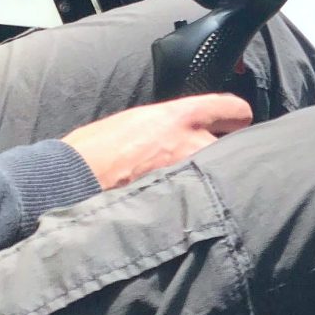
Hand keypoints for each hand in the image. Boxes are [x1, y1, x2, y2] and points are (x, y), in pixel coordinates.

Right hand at [62, 93, 251, 190]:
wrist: (76, 176)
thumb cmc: (97, 146)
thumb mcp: (138, 121)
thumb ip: (169, 125)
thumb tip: (183, 132)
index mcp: (178, 115)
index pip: (233, 109)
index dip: (238, 117)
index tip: (238, 123)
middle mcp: (190, 142)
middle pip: (237, 146)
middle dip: (232, 152)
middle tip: (225, 159)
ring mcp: (187, 174)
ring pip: (223, 174)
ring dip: (219, 178)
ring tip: (211, 186)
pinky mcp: (179, 203)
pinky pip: (203, 199)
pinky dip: (201, 202)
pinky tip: (194, 206)